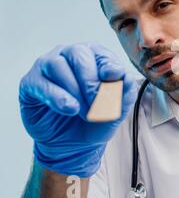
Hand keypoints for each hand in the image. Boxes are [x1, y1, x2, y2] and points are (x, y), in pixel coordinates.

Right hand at [19, 42, 136, 176]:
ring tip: (84, 112)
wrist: (74, 143)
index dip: (109, 65)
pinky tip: (69, 109)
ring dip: (74, 90)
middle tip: (99, 104)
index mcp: (95, 56)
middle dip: (91, 81)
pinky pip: (41, 83)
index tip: (114, 77)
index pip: (102, 54)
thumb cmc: (97, 119)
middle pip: (79, 54)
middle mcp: (70, 55)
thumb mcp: (117, 109)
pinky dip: (57, 97)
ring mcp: (47, 66)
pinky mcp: (31, 82)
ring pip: (58, 65)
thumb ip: (125, 91)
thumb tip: (128, 77)